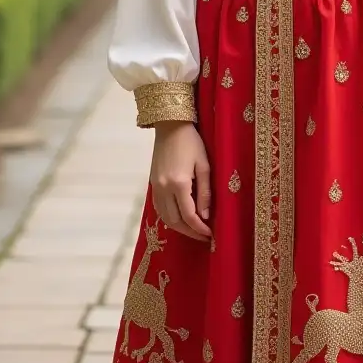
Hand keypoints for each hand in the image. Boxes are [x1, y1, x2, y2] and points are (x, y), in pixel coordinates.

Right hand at [150, 122, 211, 241]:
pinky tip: (179, 218)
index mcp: (179, 183)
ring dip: (178, 227)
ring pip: (164, 217)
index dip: (200, 228)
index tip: (211, 234)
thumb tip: (206, 216)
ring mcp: (155, 187)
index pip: (189, 216)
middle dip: (189, 232)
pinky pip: (159, 208)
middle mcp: (164, 188)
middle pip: (175, 221)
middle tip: (203, 236)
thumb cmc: (192, 142)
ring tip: (193, 230)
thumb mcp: (204, 165)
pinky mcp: (152, 183)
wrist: (170, 126)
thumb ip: (205, 192)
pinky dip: (169, 217)